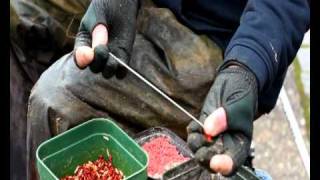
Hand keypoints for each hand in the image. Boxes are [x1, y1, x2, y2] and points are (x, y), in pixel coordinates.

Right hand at [74, 0, 137, 78]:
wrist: (121, 5)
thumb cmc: (105, 9)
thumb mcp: (97, 20)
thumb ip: (96, 36)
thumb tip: (93, 54)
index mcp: (83, 45)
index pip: (80, 61)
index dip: (82, 60)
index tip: (88, 52)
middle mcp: (95, 55)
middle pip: (94, 69)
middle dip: (98, 61)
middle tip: (102, 48)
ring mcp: (110, 58)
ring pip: (107, 73)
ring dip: (109, 67)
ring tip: (112, 55)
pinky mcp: (123, 58)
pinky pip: (121, 73)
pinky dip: (121, 70)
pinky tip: (120, 60)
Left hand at [186, 61, 257, 175]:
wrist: (234, 81)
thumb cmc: (243, 93)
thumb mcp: (238, 104)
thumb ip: (225, 118)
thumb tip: (208, 131)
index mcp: (240, 144)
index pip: (232, 162)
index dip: (224, 165)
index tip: (215, 161)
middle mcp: (226, 144)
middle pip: (212, 160)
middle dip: (205, 156)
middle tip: (201, 143)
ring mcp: (213, 136)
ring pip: (200, 149)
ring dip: (196, 143)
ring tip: (198, 130)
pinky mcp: (202, 127)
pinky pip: (193, 136)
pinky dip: (192, 132)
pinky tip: (196, 124)